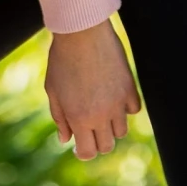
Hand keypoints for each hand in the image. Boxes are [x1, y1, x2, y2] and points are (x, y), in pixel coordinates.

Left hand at [44, 19, 141, 160]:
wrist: (82, 32)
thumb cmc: (62, 60)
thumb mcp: (52, 90)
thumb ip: (60, 118)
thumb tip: (66, 140)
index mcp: (79, 118)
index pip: (88, 152)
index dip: (82, 153)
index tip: (79, 147)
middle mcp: (101, 115)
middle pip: (107, 146)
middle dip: (96, 142)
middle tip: (88, 131)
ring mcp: (118, 103)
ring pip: (121, 131)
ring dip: (111, 127)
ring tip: (99, 113)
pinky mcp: (130, 88)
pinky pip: (133, 110)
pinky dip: (125, 109)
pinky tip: (114, 98)